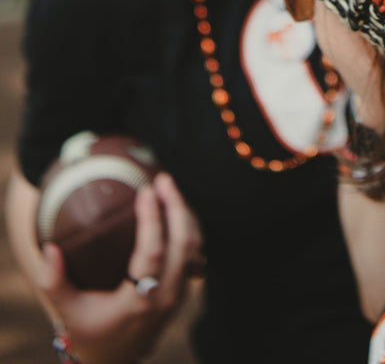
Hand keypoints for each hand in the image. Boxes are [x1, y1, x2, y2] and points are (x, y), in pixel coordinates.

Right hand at [40, 173, 202, 363]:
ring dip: (184, 212)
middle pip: (183, 242)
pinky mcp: (184, 288)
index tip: (145, 190)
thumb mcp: (67, 310)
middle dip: (176, 205)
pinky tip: (173, 206)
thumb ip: (54, 282)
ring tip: (167, 186)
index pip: (155, 253)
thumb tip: (50, 248)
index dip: (153, 218)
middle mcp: (166, 296)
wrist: (116, 358)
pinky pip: (194, 251)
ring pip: (194, 245)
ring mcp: (179, 293)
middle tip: (162, 178)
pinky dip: (186, 225)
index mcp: (140, 300)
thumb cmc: (90, 330)